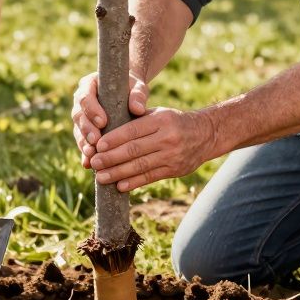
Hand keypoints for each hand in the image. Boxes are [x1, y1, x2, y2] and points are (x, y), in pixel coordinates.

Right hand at [72, 72, 147, 166]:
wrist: (129, 92)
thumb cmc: (133, 87)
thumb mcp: (137, 87)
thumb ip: (138, 95)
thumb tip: (138, 109)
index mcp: (89, 84)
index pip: (85, 97)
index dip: (91, 110)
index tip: (102, 122)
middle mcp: (81, 100)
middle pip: (78, 115)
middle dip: (86, 129)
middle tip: (95, 141)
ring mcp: (82, 115)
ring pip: (78, 130)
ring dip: (83, 143)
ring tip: (92, 154)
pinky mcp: (85, 129)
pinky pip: (82, 141)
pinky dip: (85, 152)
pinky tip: (88, 163)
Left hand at [88, 108, 216, 191]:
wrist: (205, 134)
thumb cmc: (173, 121)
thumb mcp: (159, 113)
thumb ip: (137, 120)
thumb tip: (106, 131)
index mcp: (161, 120)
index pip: (132, 130)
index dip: (114, 139)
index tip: (98, 146)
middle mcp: (167, 138)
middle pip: (134, 150)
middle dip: (111, 158)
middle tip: (94, 163)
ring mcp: (172, 155)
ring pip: (140, 166)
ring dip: (118, 173)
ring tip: (101, 177)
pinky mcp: (175, 170)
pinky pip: (151, 177)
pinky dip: (134, 182)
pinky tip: (119, 186)